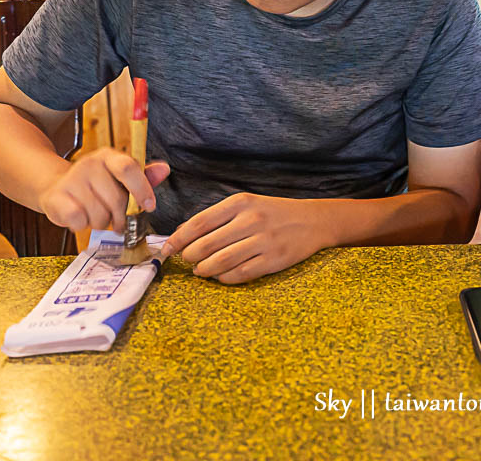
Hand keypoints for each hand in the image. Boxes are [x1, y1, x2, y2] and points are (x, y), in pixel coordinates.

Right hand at [37, 147, 169, 231]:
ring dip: (101, 222)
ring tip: (96, 215)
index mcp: (109, 156)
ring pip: (99, 215)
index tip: (149, 206)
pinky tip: (80, 217)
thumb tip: (165, 169)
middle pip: (116, 199)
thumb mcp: (120, 178)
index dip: (142, 189)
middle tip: (118, 222)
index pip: (128, 168)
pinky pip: (79, 220)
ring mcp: (71, 179)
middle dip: (121, 217)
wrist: (56, 187)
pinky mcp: (56, 197)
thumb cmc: (96, 186)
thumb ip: (144, 176)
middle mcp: (89, 163)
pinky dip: (82, 225)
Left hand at [160, 192, 332, 283]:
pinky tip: (221, 275)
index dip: (178, 239)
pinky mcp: (274, 260)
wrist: (314, 220)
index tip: (167, 249)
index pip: (199, 223)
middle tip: (188, 260)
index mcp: (241, 203)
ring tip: (201, 270)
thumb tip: (183, 234)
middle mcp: (251, 220)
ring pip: (220, 263)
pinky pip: (239, 274)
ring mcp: (263, 241)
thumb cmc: (273, 213)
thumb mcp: (247, 204)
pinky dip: (224, 278)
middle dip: (190, 257)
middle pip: (205, 245)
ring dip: (204, 270)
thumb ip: (217, 217)